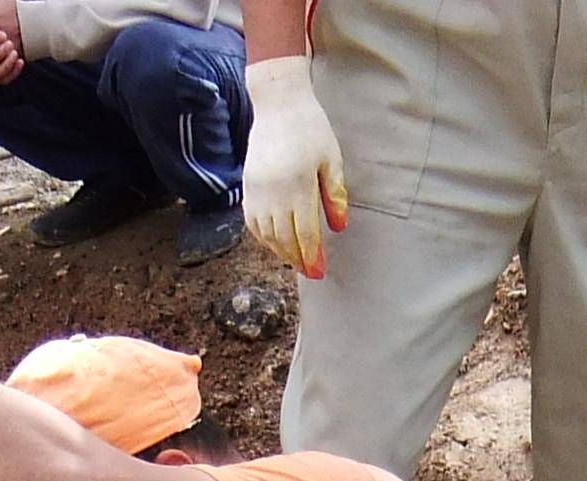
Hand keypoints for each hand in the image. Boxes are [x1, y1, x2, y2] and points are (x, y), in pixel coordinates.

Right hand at [242, 56, 350, 277]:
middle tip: (310, 271)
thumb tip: (339, 228)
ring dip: (280, 251)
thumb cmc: (311, 128)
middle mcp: (274, 192)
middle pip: (284, 239)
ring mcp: (257, 189)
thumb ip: (335, 195)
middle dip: (297, 259)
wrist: (278, 103)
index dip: (312, 256)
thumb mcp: (331, 159)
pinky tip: (275, 242)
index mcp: (298, 186)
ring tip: (295, 259)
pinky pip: (252, 222)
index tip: (320, 271)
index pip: (305, 233)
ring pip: (266, 234)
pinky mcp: (247, 185)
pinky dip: (263, 237)